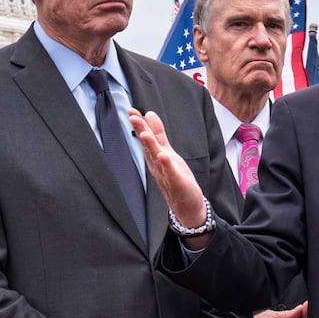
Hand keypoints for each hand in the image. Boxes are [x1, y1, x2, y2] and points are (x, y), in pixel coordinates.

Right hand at [129, 109, 210, 246]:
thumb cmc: (176, 179)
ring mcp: (166, 174)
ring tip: (144, 134)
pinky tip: (163, 156)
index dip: (139, 124)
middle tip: (132, 117)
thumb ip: (158, 134)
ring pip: (156, 158)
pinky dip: (167, 165)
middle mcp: (157, 165)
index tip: (131, 111)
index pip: (146, 138)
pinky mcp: (177, 183)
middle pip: (148, 146)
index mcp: (155, 157)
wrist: (186, 206)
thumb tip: (149, 115)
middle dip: (140, 131)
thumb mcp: (167, 152)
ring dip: (150, 146)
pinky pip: (171, 173)